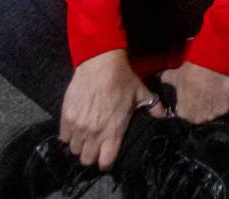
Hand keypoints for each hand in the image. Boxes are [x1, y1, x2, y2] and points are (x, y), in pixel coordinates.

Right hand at [60, 49, 164, 169]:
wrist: (100, 65)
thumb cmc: (123, 80)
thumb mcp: (142, 94)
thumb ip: (154, 107)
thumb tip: (165, 116)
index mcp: (114, 130)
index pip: (106, 161)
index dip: (107, 163)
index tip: (108, 158)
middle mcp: (95, 133)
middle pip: (86, 159)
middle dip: (91, 156)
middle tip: (96, 147)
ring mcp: (79, 126)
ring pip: (74, 149)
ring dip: (80, 146)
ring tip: (86, 137)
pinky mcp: (66, 118)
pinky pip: (63, 137)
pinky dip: (69, 136)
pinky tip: (76, 129)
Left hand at [160, 62, 228, 123]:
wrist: (214, 61)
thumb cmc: (192, 69)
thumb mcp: (172, 76)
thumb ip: (162, 82)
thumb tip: (153, 80)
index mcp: (183, 114)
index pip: (183, 118)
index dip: (186, 110)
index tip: (190, 101)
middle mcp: (197, 119)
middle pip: (198, 119)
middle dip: (199, 111)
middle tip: (202, 98)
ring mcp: (213, 116)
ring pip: (212, 117)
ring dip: (212, 110)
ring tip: (213, 96)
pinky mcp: (227, 110)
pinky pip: (225, 112)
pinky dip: (224, 106)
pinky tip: (223, 95)